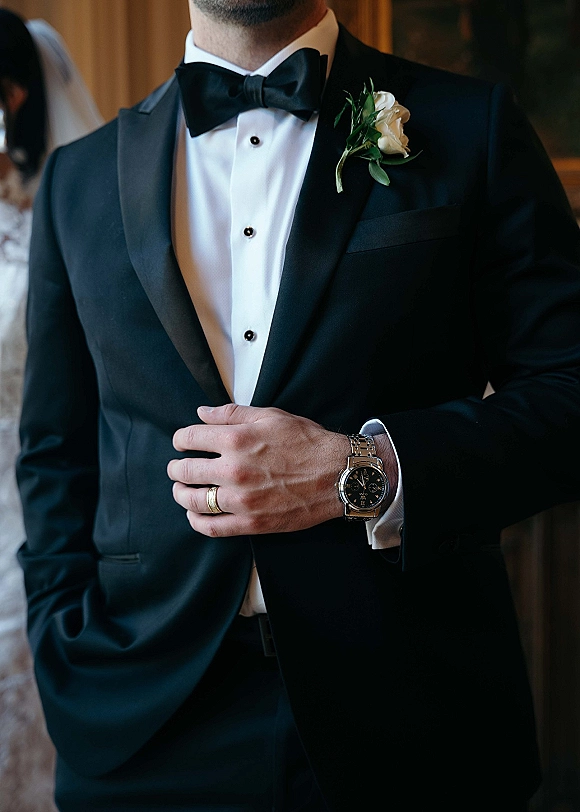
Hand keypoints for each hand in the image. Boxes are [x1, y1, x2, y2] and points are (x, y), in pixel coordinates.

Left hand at [167, 403, 350, 536]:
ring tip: (182, 490)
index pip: (189, 438)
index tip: (181, 443)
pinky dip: (197, 522)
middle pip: (185, 471)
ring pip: (193, 501)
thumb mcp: (271, 416)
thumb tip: (202, 413)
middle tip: (177, 468)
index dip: (180, 440)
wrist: (337, 475)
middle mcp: (234, 470)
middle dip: (176, 468)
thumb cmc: (308, 443)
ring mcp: (241, 499)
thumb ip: (232, 413)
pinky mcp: (251, 522)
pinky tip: (195, 515)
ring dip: (181, 494)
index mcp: (236, 439)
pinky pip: (212, 527)